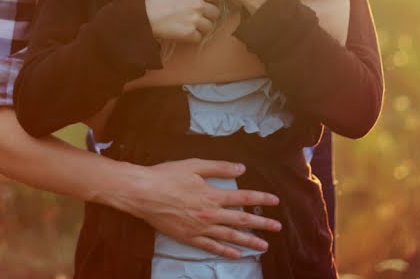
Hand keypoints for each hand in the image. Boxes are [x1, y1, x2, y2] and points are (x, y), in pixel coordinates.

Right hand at [111, 158, 281, 258]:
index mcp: (212, 194)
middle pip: (241, 220)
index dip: (260, 199)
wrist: (142, 193)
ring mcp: (199, 228)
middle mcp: (209, 214)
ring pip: (229, 236)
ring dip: (248, 241)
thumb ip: (218, 168)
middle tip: (277, 228)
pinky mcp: (188, 237)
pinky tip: (236, 254)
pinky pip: (211, 247)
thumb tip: (241, 168)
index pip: (242, 197)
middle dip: (261, 224)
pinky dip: (225, 251)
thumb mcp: (193, 165)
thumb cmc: (166, 176)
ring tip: (263, 245)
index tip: (275, 201)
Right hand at [144, 0, 219, 42]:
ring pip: (210, 27)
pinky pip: (199, 38)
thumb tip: (204, 2)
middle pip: (216, 13)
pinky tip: (184, 33)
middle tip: (199, 20)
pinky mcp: (189, 33)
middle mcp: (199, 3)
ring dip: (202, 29)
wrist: (143, 12)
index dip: (210, 4)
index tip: (205, 8)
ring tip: (191, 27)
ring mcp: (195, 19)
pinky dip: (193, 37)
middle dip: (209, 17)